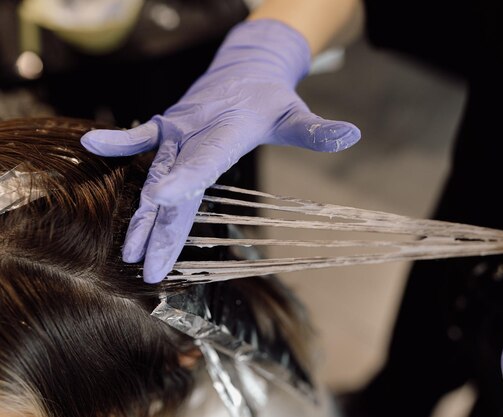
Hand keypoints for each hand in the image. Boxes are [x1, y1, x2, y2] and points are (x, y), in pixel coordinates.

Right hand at [80, 19, 360, 282]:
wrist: (245, 68)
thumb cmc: (271, 98)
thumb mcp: (295, 114)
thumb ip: (317, 129)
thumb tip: (351, 134)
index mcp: (227, 129)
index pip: (205, 159)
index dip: (184, 179)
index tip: (161, 198)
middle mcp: (196, 130)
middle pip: (177, 182)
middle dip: (161, 225)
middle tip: (149, 264)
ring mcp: (178, 131)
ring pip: (154, 176)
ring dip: (141, 214)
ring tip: (129, 251)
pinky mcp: (167, 130)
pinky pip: (140, 139)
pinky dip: (119, 145)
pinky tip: (93, 145)